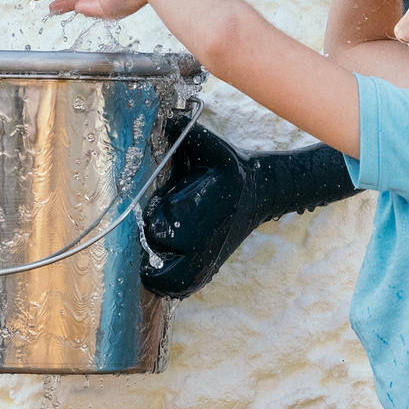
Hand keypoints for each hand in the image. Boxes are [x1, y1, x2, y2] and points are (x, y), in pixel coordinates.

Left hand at [140, 121, 252, 298]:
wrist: (259, 195)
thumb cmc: (229, 171)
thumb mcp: (211, 149)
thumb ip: (187, 134)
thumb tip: (169, 119)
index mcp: (195, 216)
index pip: (157, 228)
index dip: (152, 219)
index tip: (157, 208)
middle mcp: (199, 245)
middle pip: (158, 255)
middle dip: (150, 243)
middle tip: (152, 229)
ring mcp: (205, 262)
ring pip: (167, 281)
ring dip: (155, 271)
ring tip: (149, 256)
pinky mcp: (208, 271)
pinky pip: (181, 289)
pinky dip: (168, 284)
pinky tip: (160, 269)